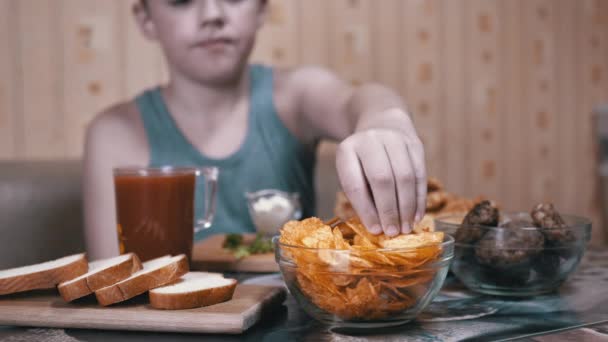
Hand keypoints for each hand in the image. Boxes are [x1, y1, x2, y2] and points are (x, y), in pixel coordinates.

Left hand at [335, 121, 425, 236]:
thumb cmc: (363, 161)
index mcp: (347, 150)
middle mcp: (370, 140)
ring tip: (406, 227)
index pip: (355, 183)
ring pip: (405, 177)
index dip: (366, 210)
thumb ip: (362, 197)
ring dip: (407, 207)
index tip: (375, 230)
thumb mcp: (353, 174)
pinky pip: (420, 174)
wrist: (381, 125)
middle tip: (393, 232)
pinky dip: (419, 198)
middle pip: (382, 179)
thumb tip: (379, 227)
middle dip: (389, 209)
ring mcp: (395, 139)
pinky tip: (417, 216)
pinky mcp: (415, 144)